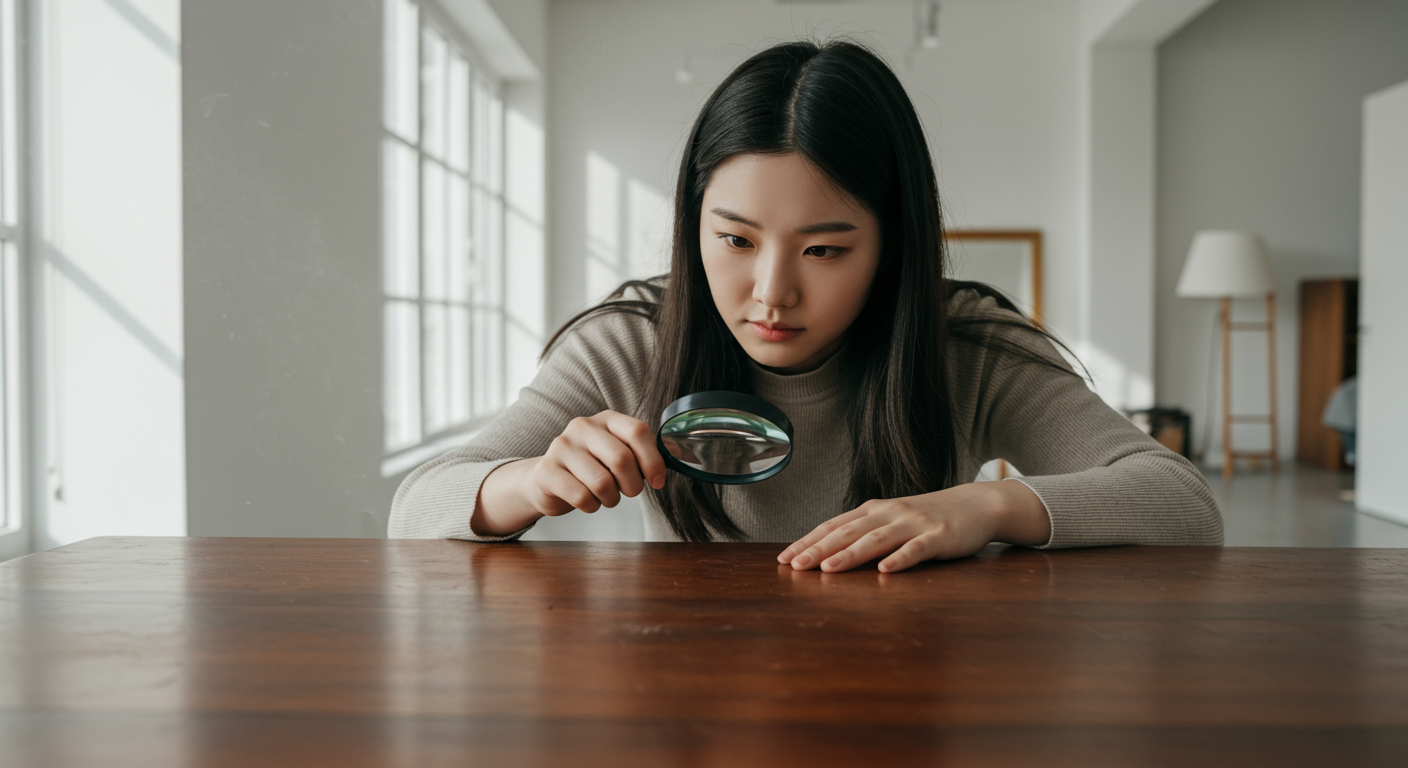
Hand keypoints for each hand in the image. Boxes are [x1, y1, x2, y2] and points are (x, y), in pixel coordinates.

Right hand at [472, 411, 665, 535]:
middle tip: (629, 492)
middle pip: (622, 459)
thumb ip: (639, 456)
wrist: (546, 480)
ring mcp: (562, 447)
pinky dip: (591, 506)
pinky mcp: (547, 470)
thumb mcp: (615, 454)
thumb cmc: (590, 469)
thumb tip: (666, 468)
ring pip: (602, 482)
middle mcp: (583, 427)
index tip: (658, 481)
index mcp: (606, 419)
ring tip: (606, 496)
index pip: (638, 431)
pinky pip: (581, 496)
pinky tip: (587, 501)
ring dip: (611, 499)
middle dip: (633, 485)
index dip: (653, 460)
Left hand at [776, 480, 1050, 573]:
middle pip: (848, 532)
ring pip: (876, 540)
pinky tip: (884, 571)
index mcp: (874, 510)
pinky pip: (917, 549)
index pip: (834, 525)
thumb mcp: (893, 521)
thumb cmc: (929, 518)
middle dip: (819, 549)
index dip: (808, 541)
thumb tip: (828, 552)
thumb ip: (865, 533)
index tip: (784, 558)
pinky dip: (900, 559)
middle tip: (794, 565)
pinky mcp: (939, 537)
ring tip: (828, 569)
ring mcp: (914, 523)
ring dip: (850, 554)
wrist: (977, 504)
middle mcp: (889, 513)